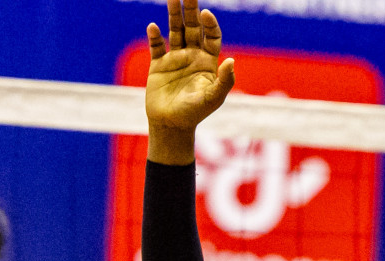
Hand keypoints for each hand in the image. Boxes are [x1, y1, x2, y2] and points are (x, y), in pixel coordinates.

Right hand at [145, 0, 235, 163]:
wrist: (171, 125)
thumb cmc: (195, 113)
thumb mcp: (214, 98)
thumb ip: (225, 80)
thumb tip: (232, 60)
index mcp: (208, 62)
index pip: (211, 36)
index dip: (209, 24)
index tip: (205, 14)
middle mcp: (192, 56)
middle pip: (192, 27)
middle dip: (190, 10)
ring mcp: (175, 59)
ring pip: (174, 31)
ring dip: (173, 15)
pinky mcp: (158, 65)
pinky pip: (156, 46)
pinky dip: (154, 36)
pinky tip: (153, 27)